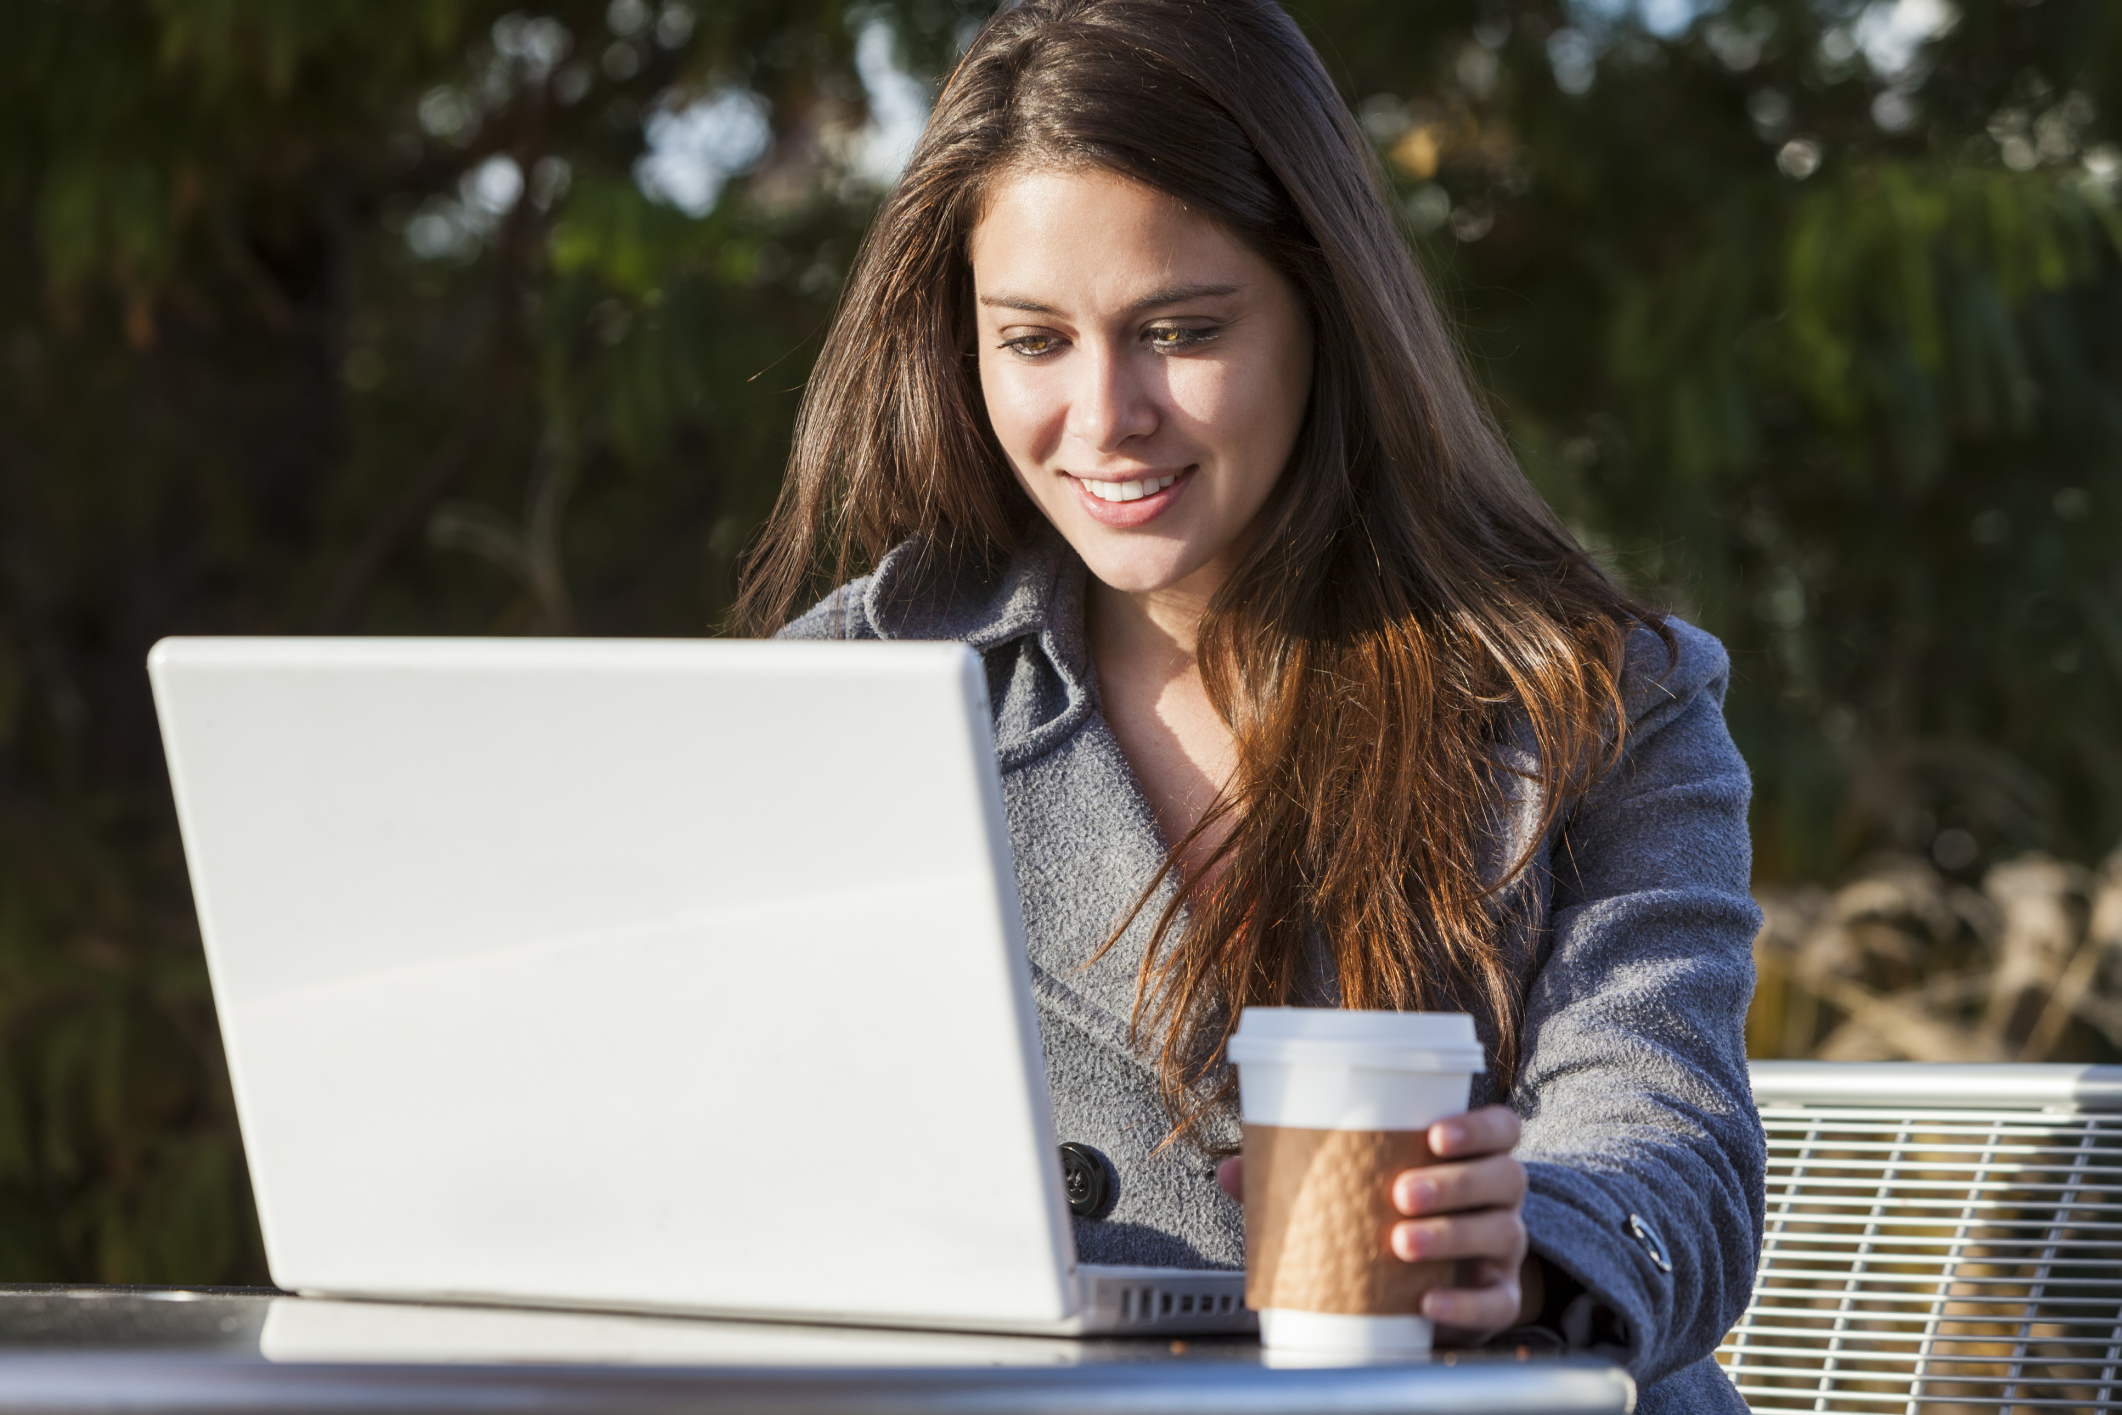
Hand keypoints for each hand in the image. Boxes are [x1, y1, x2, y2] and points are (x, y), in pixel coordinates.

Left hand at [1214, 1104, 1537, 1345]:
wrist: (1434, 1285)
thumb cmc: (1394, 1218)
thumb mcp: (1357, 1189)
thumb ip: (1299, 1175)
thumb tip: (1230, 1171)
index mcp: (1470, 1157)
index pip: (1500, 1128)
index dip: (1477, 1125)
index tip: (1434, 1133)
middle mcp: (1497, 1198)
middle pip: (1503, 1177)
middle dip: (1453, 1182)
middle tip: (1399, 1193)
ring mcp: (1503, 1249)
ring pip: (1501, 1232)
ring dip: (1451, 1236)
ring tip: (1400, 1244)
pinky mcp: (1498, 1298)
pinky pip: (1497, 1301)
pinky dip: (1464, 1302)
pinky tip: (1427, 1301)